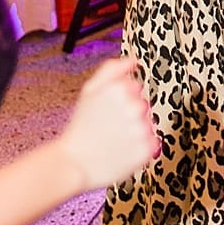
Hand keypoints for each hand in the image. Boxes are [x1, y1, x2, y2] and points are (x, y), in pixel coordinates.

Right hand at [57, 56, 157, 188]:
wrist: (71, 164)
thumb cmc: (80, 128)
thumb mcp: (90, 91)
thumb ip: (112, 69)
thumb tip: (134, 60)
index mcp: (121, 89)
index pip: (136, 88)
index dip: (121, 101)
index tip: (107, 112)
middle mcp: (135, 107)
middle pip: (144, 106)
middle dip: (129, 116)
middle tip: (110, 127)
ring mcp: (142, 129)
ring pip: (148, 124)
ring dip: (135, 132)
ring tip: (114, 140)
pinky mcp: (146, 150)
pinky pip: (152, 144)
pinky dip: (139, 149)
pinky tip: (122, 151)